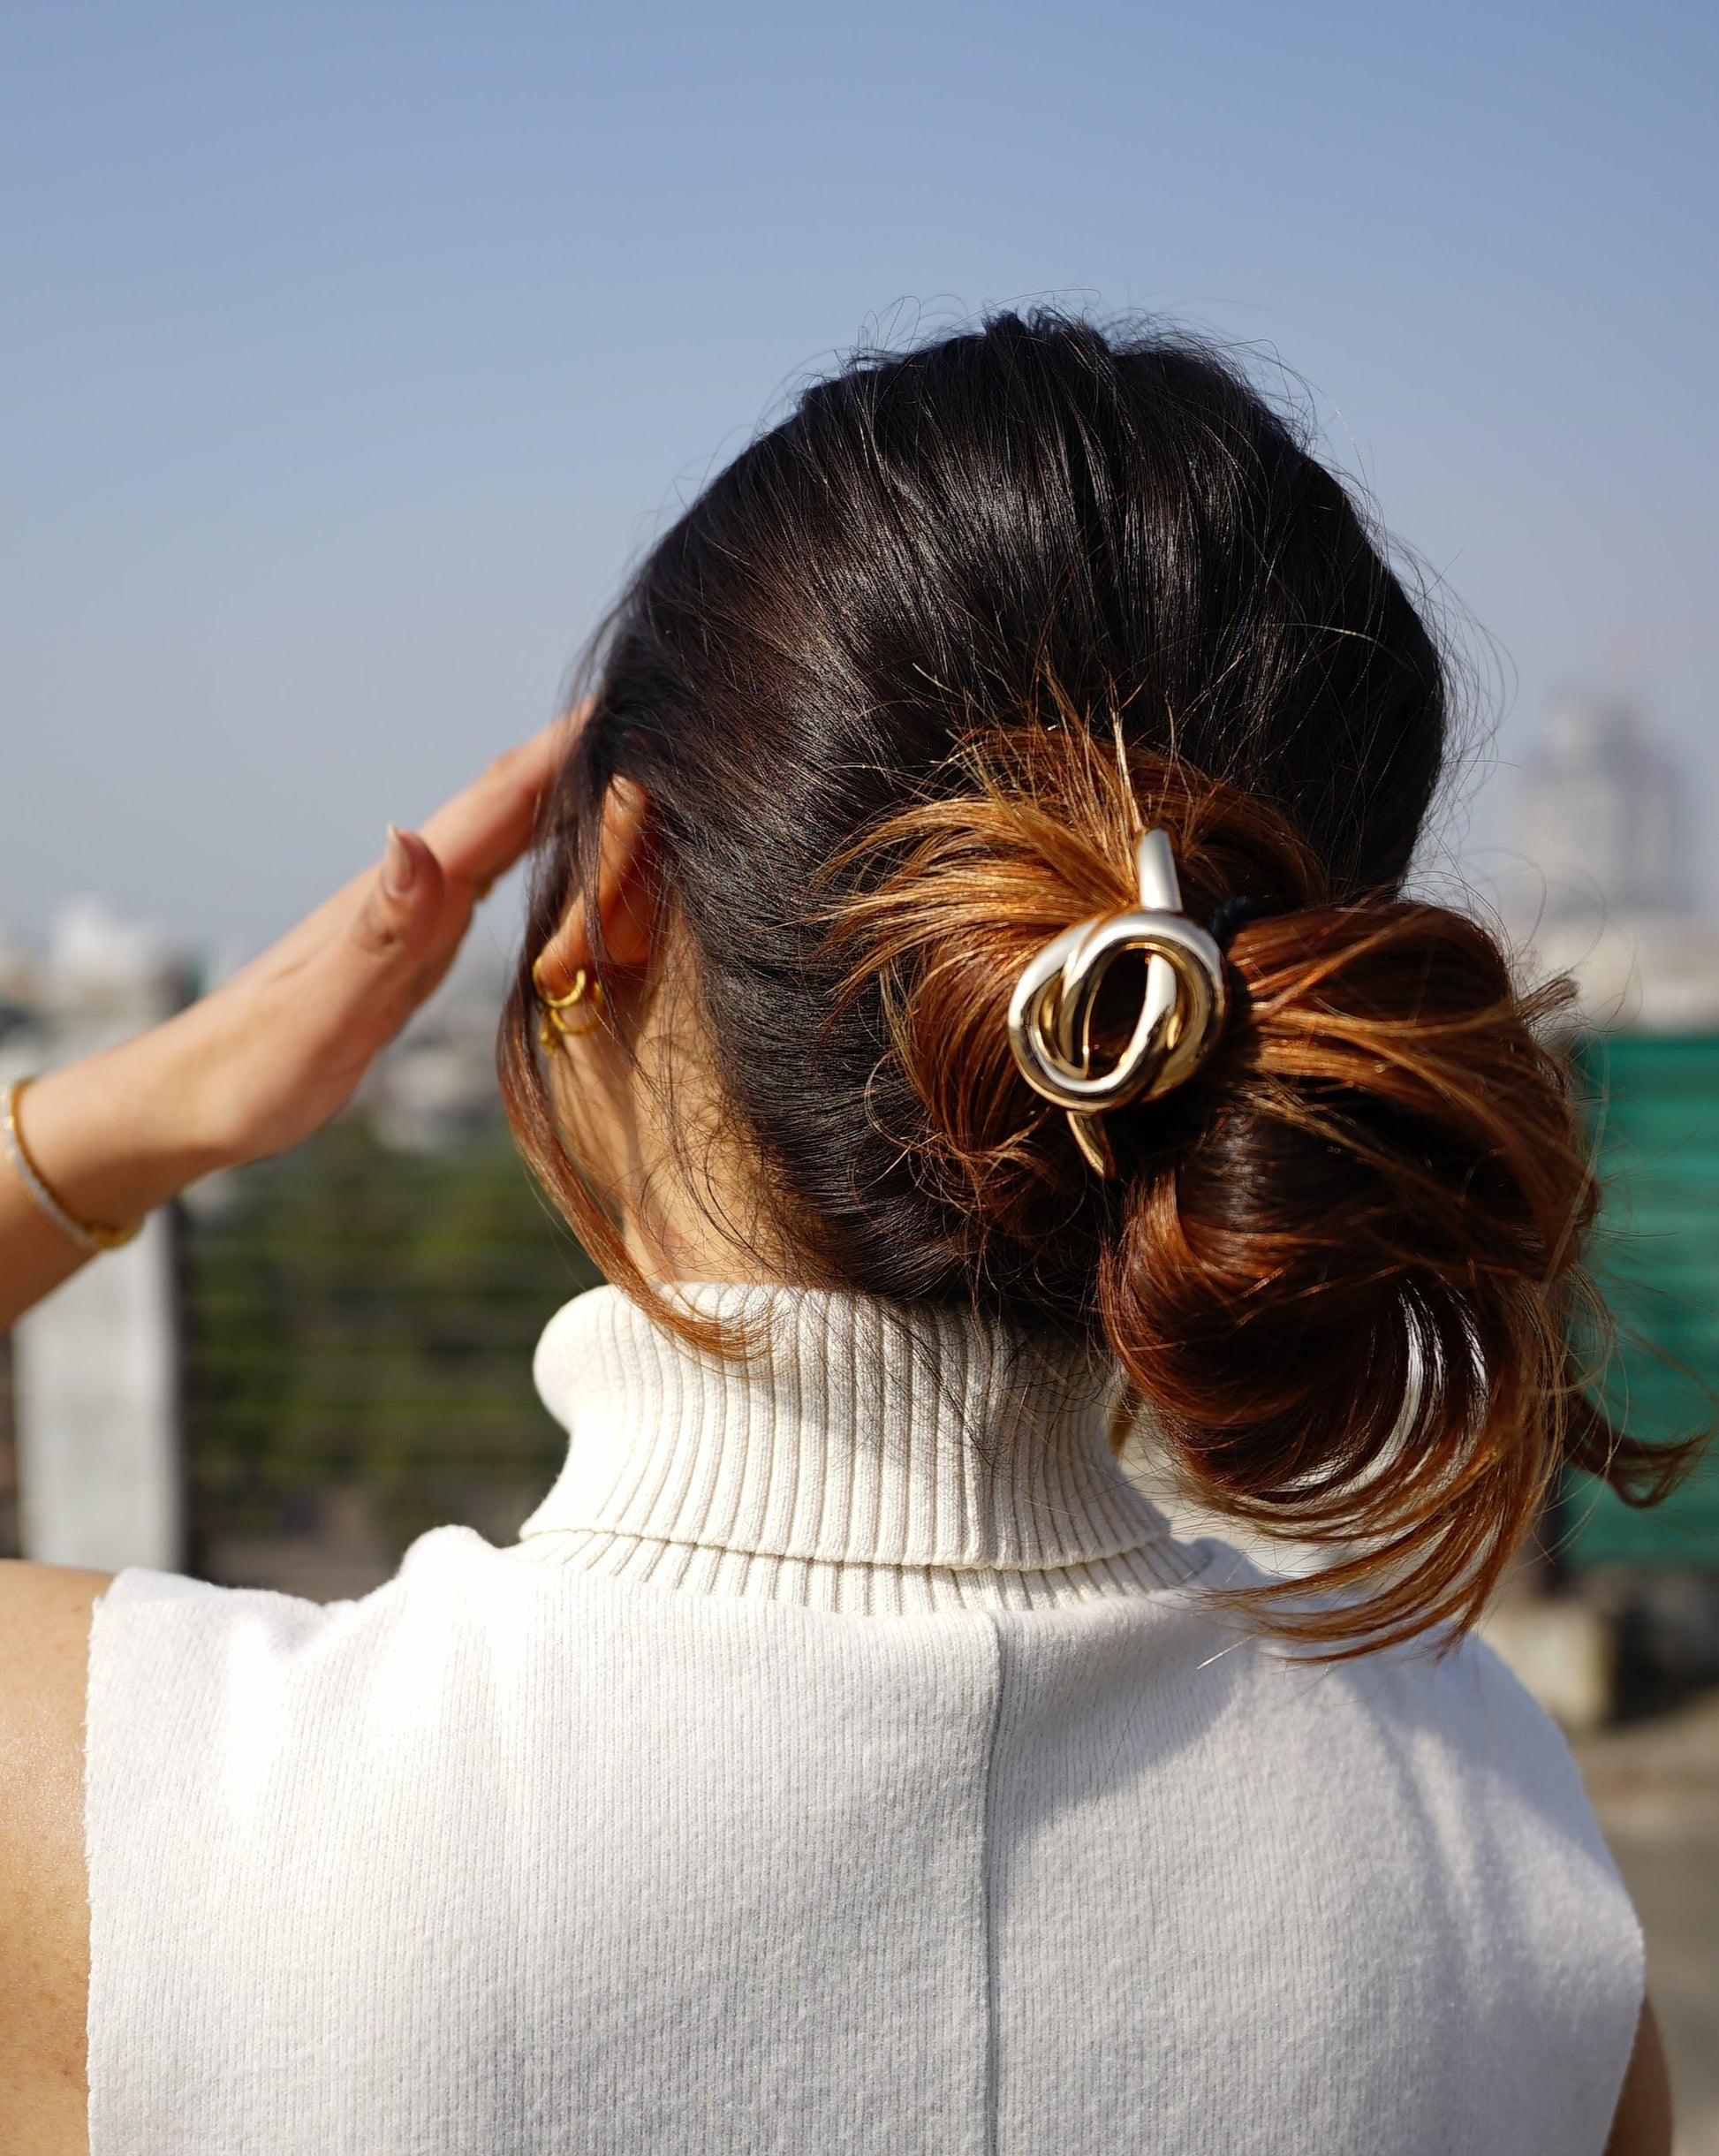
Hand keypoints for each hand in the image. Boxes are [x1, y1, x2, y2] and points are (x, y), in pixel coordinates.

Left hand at [1, 720, 570, 1325]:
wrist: (189, 1101)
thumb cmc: (250, 1072)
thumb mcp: (319, 1013)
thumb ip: (377, 933)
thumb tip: (415, 836)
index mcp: (398, 898)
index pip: (498, 808)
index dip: (564, 754)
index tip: (630, 701)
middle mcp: (409, 891)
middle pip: (504, 803)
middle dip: (574, 752)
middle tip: (649, 707)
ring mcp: (411, 916)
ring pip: (502, 833)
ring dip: (560, 787)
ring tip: (624, 755)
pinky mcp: (413, 946)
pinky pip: (492, 876)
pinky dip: (536, 843)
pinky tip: (557, 842)